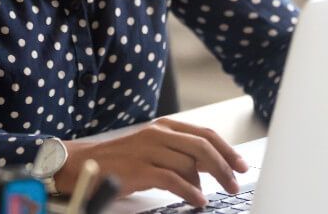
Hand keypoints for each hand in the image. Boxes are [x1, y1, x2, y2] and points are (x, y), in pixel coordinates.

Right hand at [53, 118, 248, 206]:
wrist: (86, 164)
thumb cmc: (123, 160)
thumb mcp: (155, 149)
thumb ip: (181, 155)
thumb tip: (210, 169)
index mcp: (166, 127)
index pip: (205, 133)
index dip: (227, 149)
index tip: (242, 165)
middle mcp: (159, 134)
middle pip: (202, 146)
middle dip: (224, 165)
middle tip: (236, 182)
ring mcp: (149, 150)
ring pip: (190, 163)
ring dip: (208, 181)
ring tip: (216, 194)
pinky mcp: (140, 169)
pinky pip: (173, 180)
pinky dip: (190, 191)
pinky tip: (198, 200)